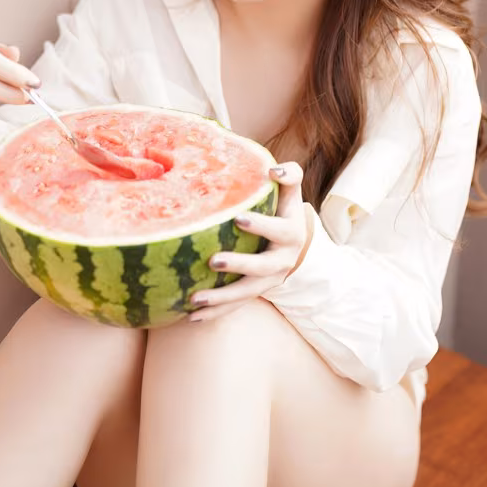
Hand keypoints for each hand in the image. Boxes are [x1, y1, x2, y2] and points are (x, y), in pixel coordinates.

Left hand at [187, 161, 313, 322]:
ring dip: (222, 298)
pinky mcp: (256, 292)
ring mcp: (270, 281)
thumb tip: (271, 170)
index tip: (238, 218)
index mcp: (292, 234)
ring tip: (196, 298)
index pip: (279, 230)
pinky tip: (191, 316)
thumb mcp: (291, 192)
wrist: (295, 242)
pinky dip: (215, 313)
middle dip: (239, 265)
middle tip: (213, 261)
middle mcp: (284, 261)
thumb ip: (289, 175)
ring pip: (247, 292)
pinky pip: (235, 306)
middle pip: (263, 267)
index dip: (261, 225)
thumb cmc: (284, 209)